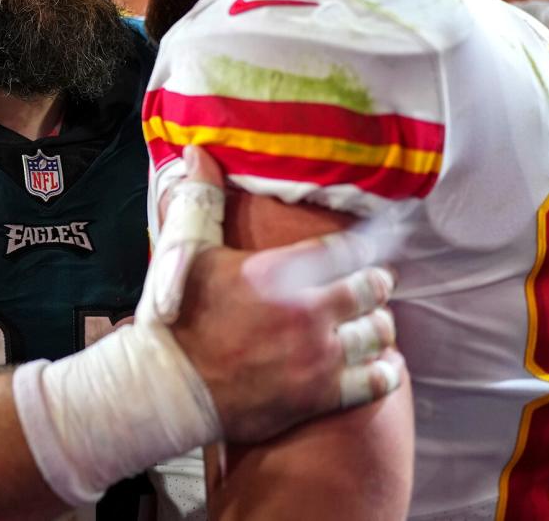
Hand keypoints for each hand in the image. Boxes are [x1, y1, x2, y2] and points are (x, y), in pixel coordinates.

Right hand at [162, 147, 402, 442]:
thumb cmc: (173, 318)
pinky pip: (376, 380)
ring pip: (378, 333)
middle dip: (375, 284)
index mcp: (279, 271)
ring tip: (369, 322)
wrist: (167, 390)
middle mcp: (307, 311)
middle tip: (372, 283)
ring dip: (378, 325)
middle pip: (371, 289)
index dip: (367, 243)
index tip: (375, 240)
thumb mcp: (185, 250)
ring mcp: (318, 357)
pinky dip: (382, 370)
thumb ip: (201, 198)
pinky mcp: (320, 396)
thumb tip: (197, 151)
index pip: (348, 248)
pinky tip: (375, 363)